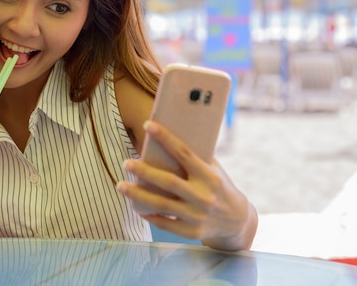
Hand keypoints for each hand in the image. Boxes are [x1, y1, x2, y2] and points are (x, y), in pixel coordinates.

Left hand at [117, 120, 255, 250]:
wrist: (237, 221)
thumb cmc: (219, 187)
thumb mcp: (214, 170)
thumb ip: (196, 158)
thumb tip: (166, 139)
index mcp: (209, 176)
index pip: (184, 153)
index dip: (165, 138)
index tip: (148, 125)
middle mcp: (203, 196)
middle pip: (168, 182)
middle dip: (144, 172)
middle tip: (126, 162)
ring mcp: (196, 216)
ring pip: (161, 204)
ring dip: (137, 195)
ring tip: (120, 185)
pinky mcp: (191, 232)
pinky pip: (164, 223)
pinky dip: (149, 215)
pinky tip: (136, 207)